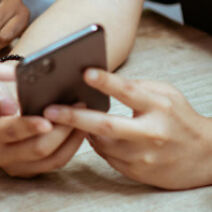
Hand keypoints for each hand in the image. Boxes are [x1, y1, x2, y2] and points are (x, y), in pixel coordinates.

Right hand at [0, 79, 86, 176]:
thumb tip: (9, 107)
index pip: (11, 131)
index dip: (30, 127)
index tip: (47, 122)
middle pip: (38, 148)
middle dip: (62, 129)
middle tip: (78, 108)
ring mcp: (16, 165)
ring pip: (52, 158)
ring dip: (71, 137)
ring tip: (82, 116)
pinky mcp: (30, 170)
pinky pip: (57, 161)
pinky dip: (72, 145)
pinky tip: (79, 129)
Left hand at [44, 69, 211, 189]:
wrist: (205, 157)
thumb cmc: (178, 118)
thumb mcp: (165, 94)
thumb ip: (135, 86)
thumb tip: (99, 80)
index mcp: (159, 107)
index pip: (129, 92)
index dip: (106, 82)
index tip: (85, 72)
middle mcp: (150, 133)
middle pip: (106, 126)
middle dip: (74, 117)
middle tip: (49, 110)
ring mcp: (143, 156)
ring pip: (100, 143)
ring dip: (82, 130)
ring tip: (71, 119)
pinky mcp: (136, 172)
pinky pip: (105, 156)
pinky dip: (96, 144)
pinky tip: (92, 134)